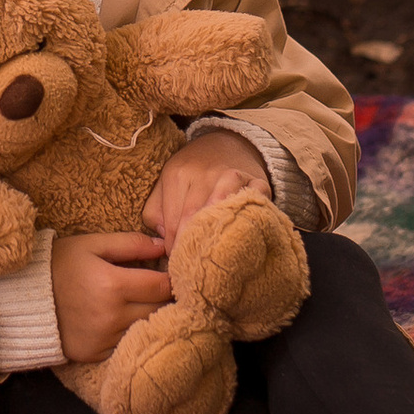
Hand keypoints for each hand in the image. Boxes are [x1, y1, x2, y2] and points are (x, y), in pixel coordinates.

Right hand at [52, 231, 172, 363]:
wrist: (24, 299)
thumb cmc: (59, 265)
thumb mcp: (92, 244)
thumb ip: (130, 244)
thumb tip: (163, 245)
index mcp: (113, 285)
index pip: (163, 286)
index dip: (171, 278)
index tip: (170, 273)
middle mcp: (112, 316)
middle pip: (160, 310)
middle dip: (164, 299)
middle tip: (159, 288)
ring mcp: (104, 339)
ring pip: (146, 329)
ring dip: (150, 317)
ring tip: (143, 303)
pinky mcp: (96, 354)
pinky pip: (127, 344)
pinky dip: (131, 333)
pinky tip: (123, 319)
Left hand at [142, 131, 270, 257]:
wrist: (229, 142)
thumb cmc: (193, 171)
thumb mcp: (166, 183)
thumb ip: (155, 212)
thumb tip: (164, 241)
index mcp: (177, 174)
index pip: (174, 222)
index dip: (174, 249)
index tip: (176, 268)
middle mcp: (204, 173)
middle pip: (196, 219)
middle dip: (193, 248)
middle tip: (193, 271)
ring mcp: (233, 176)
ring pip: (222, 211)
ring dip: (217, 237)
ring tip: (215, 260)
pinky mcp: (258, 181)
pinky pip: (253, 204)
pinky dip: (247, 221)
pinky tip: (241, 238)